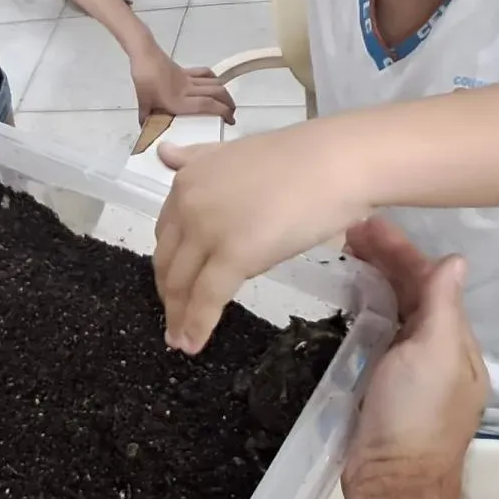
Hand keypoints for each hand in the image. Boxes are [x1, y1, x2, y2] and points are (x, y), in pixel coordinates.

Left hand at [130, 44, 235, 124]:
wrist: (144, 55)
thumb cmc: (144, 81)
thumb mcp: (143, 103)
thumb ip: (146, 117)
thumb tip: (144, 131)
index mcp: (179, 101)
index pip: (207, 105)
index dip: (222, 111)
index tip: (230, 120)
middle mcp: (188, 90)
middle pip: (217, 93)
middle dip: (229, 103)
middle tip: (231, 114)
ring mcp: (189, 79)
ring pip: (214, 83)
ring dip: (224, 92)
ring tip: (227, 102)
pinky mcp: (187, 71)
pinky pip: (204, 73)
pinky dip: (213, 78)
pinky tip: (215, 83)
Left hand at [154, 124, 368, 352]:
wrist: (335, 162)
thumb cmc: (298, 160)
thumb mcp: (232, 153)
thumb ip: (196, 160)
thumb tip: (163, 154)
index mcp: (188, 179)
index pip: (166, 232)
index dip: (169, 263)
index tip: (173, 283)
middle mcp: (188, 203)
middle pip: (168, 260)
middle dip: (170, 294)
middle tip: (174, 318)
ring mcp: (208, 229)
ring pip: (182, 282)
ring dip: (178, 316)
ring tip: (179, 340)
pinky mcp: (234, 255)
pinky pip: (207, 298)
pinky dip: (196, 326)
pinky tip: (192, 345)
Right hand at [341, 218, 487, 498]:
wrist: (392, 479)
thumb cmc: (416, 413)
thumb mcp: (435, 353)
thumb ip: (443, 306)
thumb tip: (455, 259)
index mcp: (455, 341)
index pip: (431, 281)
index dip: (402, 251)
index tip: (367, 224)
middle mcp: (437, 350)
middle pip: (413, 292)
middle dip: (385, 259)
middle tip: (347, 232)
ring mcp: (410, 368)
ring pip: (394, 309)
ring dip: (373, 279)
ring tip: (345, 255)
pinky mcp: (383, 383)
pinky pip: (378, 332)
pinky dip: (364, 307)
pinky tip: (347, 299)